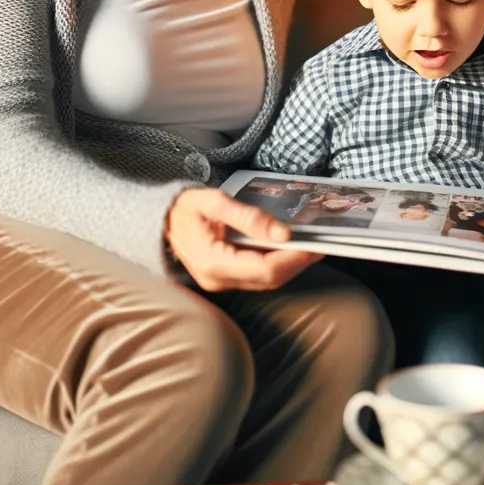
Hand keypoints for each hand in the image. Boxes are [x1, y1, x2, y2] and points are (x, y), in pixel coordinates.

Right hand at [165, 187, 320, 291]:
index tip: (317, 244)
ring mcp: (222, 283)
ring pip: (267, 280)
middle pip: (271, 279)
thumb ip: (249, 217)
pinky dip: (278, 262)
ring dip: (291, 263)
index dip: (295, 259)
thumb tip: (284, 233)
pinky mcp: (226, 279)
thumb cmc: (185, 207)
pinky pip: (259, 275)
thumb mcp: (214, 202)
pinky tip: (290, 247)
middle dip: (299, 262)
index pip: (265, 269)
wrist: (161, 219)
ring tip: (311, 243)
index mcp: (213, 262)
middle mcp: (218, 280)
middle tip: (322, 243)